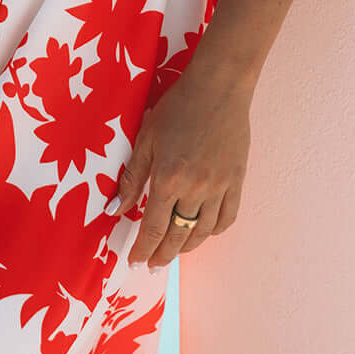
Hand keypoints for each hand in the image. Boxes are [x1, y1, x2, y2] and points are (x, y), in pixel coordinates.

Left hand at [113, 62, 252, 267]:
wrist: (218, 88)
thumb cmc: (178, 107)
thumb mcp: (146, 138)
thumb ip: (133, 177)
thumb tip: (118, 208)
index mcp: (169, 178)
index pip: (153, 227)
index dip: (143, 248)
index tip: (136, 261)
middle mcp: (195, 189)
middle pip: (178, 236)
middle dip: (163, 255)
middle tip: (153, 264)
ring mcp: (219, 187)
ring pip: (203, 231)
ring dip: (187, 246)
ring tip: (175, 251)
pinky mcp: (237, 181)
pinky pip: (227, 218)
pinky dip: (214, 230)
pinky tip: (203, 231)